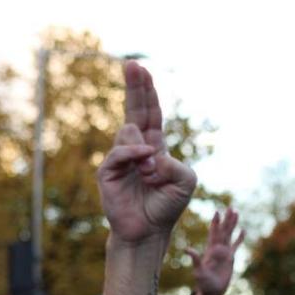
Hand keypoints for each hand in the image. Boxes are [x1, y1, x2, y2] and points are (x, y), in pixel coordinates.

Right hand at [98, 62, 196, 246]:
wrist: (149, 231)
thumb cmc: (167, 205)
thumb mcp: (186, 181)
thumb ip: (174, 163)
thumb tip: (148, 154)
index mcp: (154, 145)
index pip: (150, 112)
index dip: (146, 91)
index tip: (141, 68)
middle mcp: (136, 147)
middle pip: (135, 109)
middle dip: (135, 86)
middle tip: (132, 64)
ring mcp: (120, 158)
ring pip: (130, 132)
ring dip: (146, 150)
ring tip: (151, 174)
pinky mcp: (107, 171)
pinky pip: (120, 152)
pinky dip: (134, 155)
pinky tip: (145, 165)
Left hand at [186, 208, 244, 294]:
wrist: (211, 291)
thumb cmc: (203, 283)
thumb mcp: (199, 271)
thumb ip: (195, 260)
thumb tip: (187, 249)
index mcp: (211, 250)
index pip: (214, 234)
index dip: (215, 223)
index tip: (217, 212)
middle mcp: (217, 249)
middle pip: (223, 231)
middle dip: (227, 219)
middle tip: (230, 207)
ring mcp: (224, 253)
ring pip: (229, 235)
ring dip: (233, 224)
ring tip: (236, 213)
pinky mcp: (230, 259)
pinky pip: (236, 246)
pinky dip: (239, 238)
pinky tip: (243, 230)